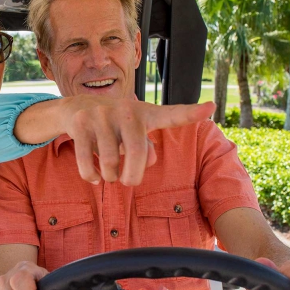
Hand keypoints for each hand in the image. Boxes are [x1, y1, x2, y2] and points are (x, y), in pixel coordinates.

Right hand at [60, 97, 215, 185]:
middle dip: (133, 176)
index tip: (212, 107)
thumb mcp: (134, 133)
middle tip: (129, 182)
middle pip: (137, 153)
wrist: (78, 107)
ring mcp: (101, 115)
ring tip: (109, 175)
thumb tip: (149, 159)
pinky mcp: (80, 123)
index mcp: (144, 113)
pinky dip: (92, 176)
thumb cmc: (116, 126)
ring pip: (109, 163)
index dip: (191, 113)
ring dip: (110, 177)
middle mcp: (125, 111)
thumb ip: (147, 149)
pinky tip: (94, 177)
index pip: (171, 114)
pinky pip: (87, 163)